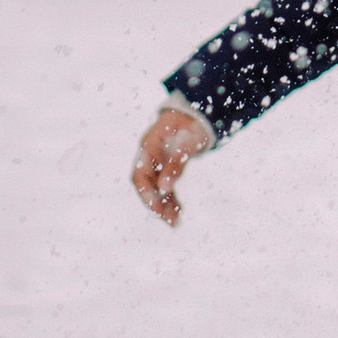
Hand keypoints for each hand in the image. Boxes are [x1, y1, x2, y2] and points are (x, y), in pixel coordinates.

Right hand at [131, 100, 212, 224]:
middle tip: (170, 220)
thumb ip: (175, 164)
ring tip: (175, 223)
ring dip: (164, 205)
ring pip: (156, 188)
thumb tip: (165, 188)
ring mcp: (157, 162)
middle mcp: (149, 156)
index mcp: (148, 146)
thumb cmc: (190, 125)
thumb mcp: (186, 143)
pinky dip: (171, 199)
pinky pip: (165, 187)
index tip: (157, 207)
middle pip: (146, 185)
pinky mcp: (166, 167)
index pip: (139, 175)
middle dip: (156, 204)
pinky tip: (178, 212)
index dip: (146, 193)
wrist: (197, 115)